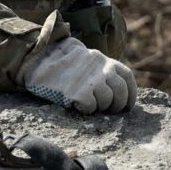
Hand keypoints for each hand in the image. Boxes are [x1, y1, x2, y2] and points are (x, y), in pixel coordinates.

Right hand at [20, 38, 134, 114]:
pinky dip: (86, 109)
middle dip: (117, 105)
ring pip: (107, 101)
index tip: (127, 106)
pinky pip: (90, 107)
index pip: (127, 78)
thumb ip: (102, 71)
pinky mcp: (79, 92)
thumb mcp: (88, 61)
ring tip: (90, 104)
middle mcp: (102, 69)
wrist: (39, 58)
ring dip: (101, 107)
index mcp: (106, 61)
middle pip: (121, 92)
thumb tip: (116, 91)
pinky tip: (77, 104)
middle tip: (108, 110)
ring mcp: (92, 81)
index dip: (131, 95)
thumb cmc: (63, 63)